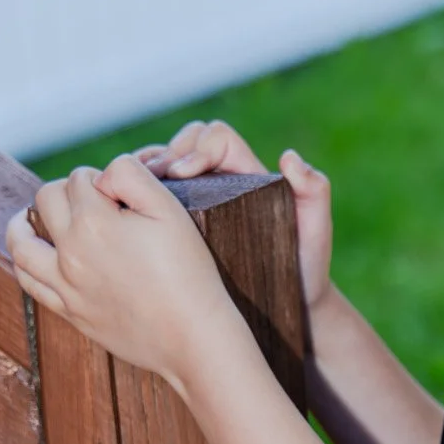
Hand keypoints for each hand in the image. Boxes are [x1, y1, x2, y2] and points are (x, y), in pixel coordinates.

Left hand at [5, 156, 234, 394]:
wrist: (191, 336)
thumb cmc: (188, 272)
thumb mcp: (170, 211)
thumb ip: (132, 176)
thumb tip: (102, 173)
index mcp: (94, 223)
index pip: (78, 178)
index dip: (99, 178)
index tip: (119, 193)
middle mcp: (70, 252)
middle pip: (45, 200)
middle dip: (65, 192)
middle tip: (90, 202)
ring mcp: (65, 285)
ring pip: (21, 243)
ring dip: (24, 224)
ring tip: (31, 219)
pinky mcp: (69, 311)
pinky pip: (29, 282)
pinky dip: (24, 262)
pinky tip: (34, 256)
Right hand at [137, 118, 334, 316]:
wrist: (292, 305)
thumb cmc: (305, 265)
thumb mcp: (316, 229)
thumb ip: (314, 191)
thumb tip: (289, 158)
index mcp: (247, 174)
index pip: (216, 138)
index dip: (196, 148)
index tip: (182, 173)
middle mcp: (221, 182)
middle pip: (184, 143)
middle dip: (164, 155)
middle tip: (147, 182)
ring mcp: (199, 204)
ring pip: (163, 169)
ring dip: (145, 174)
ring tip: (131, 195)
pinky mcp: (182, 229)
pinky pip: (155, 202)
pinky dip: (138, 199)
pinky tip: (127, 217)